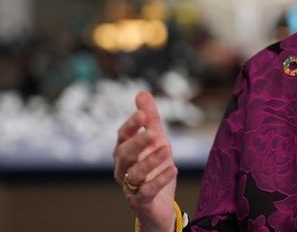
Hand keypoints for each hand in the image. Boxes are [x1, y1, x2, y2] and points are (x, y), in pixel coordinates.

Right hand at [114, 91, 177, 231]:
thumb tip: (142, 92)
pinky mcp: (141, 202)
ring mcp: (130, 187)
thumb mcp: (156, 141)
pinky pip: (147, 191)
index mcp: (124, 151)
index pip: (123, 135)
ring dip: (150, 160)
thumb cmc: (155, 168)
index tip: (144, 113)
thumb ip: (150, 119)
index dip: (132, 124)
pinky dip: (159, 180)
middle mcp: (122, 169)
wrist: (161, 204)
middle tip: (153, 133)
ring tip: (167, 148)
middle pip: (124, 154)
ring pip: (134, 173)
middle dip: (137, 143)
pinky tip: (174, 169)